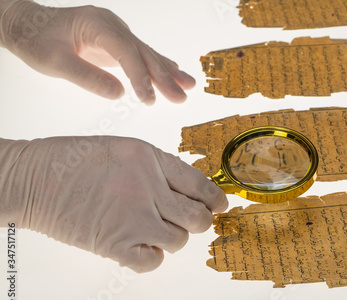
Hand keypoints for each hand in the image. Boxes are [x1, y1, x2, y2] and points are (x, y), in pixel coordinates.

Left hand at [0, 1, 194, 103]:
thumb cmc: (37, 41)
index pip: (125, 51)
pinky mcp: (117, 42)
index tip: (148, 99)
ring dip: (167, 72)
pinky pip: (141, 55)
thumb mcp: (54, 62)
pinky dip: (158, 65)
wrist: (29, 25)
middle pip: (143, 52)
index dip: (139, 76)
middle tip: (181, 98)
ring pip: (146, 54)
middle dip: (163, 77)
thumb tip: (119, 93)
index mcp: (96, 24)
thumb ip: (86, 77)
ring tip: (189, 87)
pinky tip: (175, 71)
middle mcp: (112, 25)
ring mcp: (116, 32)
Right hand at [0, 136, 227, 272]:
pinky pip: (152, 261)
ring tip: (154, 230)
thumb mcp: (124, 149)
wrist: (33, 176)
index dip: (215, 199)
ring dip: (171, 239)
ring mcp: (133, 217)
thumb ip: (158, 168)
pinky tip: (139, 246)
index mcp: (152, 160)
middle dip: (198, 221)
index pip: (200, 185)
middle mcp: (149, 188)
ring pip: (179, 241)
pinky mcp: (115, 244)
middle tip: (188, 221)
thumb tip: (188, 191)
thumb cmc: (74, 159)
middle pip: (197, 217)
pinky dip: (150, 257)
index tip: (220, 206)